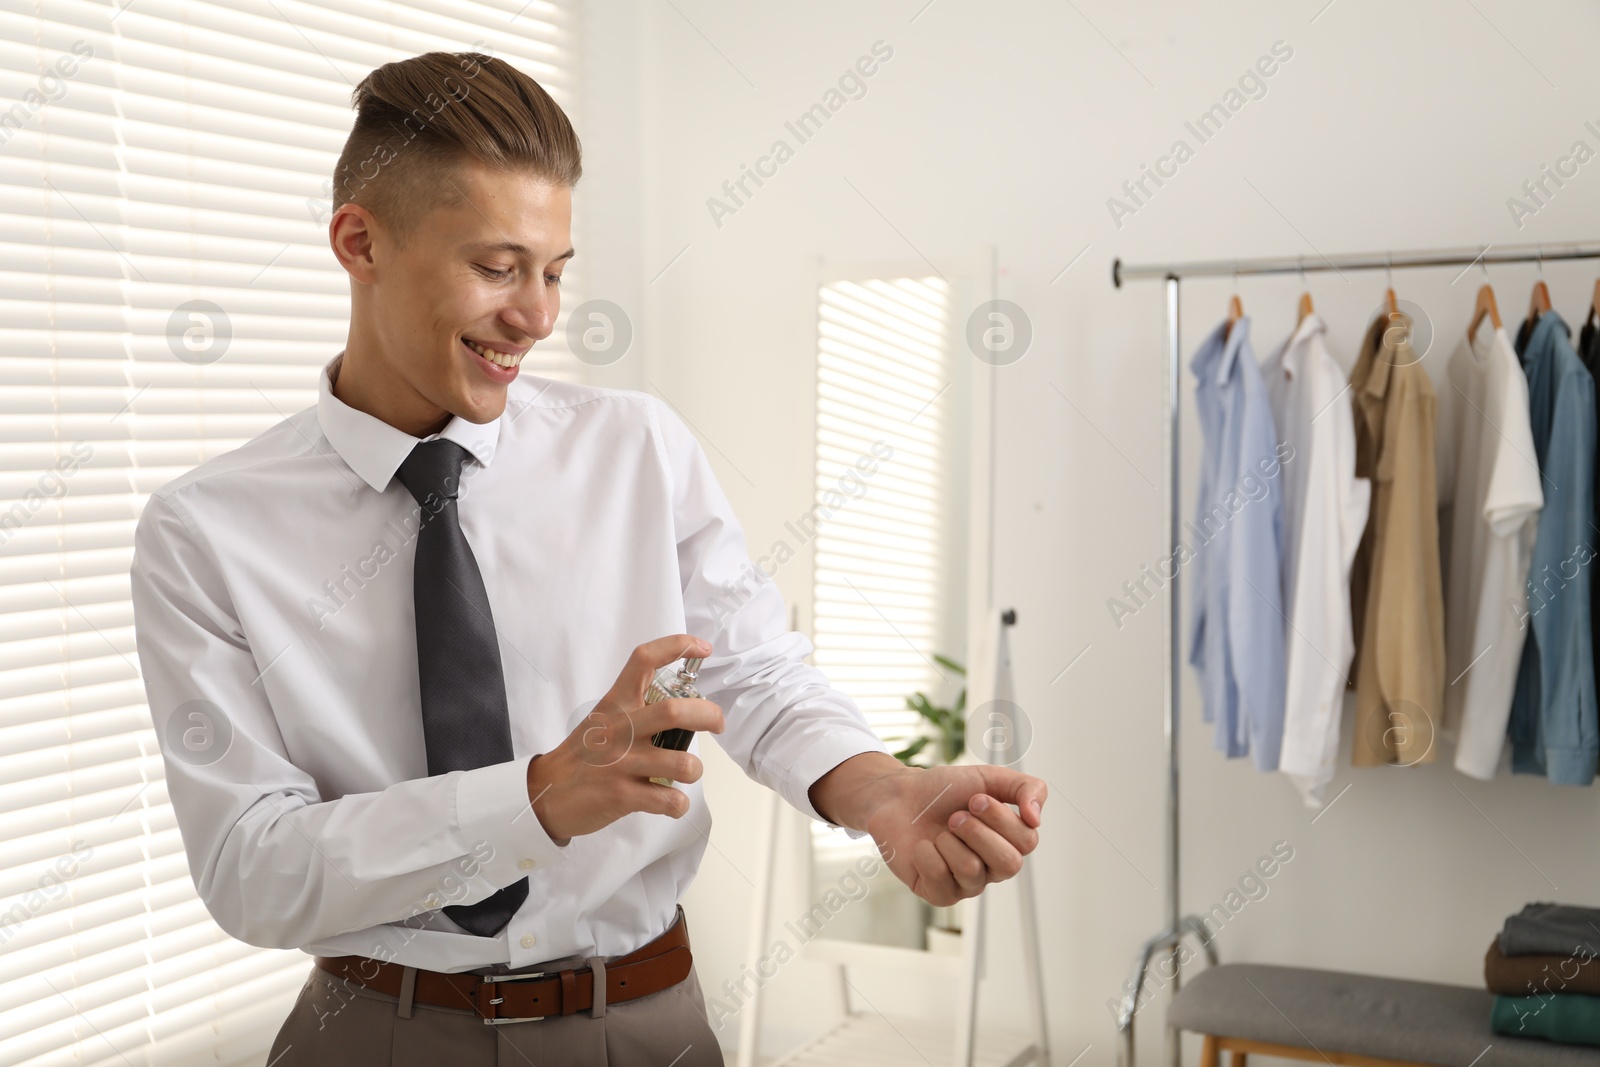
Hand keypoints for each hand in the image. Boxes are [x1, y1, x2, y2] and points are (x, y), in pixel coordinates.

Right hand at [526, 634, 723, 843]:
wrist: (546, 792)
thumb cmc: (583, 755)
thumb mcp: (603, 719)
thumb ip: (637, 710)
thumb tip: (685, 710)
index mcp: (616, 703)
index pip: (645, 659)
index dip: (678, 646)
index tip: (702, 648)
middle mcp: (620, 729)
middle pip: (676, 711)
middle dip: (709, 715)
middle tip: (718, 723)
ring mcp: (622, 763)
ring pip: (683, 764)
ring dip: (694, 770)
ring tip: (686, 772)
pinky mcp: (623, 796)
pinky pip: (671, 801)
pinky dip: (679, 804)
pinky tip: (671, 800)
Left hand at [810, 753, 1045, 906]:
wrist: (899, 796)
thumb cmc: (944, 790)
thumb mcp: (989, 778)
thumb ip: (1025, 788)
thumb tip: (1037, 818)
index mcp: (1010, 841)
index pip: (1027, 841)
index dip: (999, 818)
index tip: (975, 798)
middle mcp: (993, 867)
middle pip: (1008, 864)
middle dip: (977, 832)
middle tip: (955, 816)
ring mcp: (966, 884)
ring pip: (972, 871)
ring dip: (949, 841)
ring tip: (939, 830)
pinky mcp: (939, 894)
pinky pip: (941, 882)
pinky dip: (927, 855)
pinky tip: (923, 847)